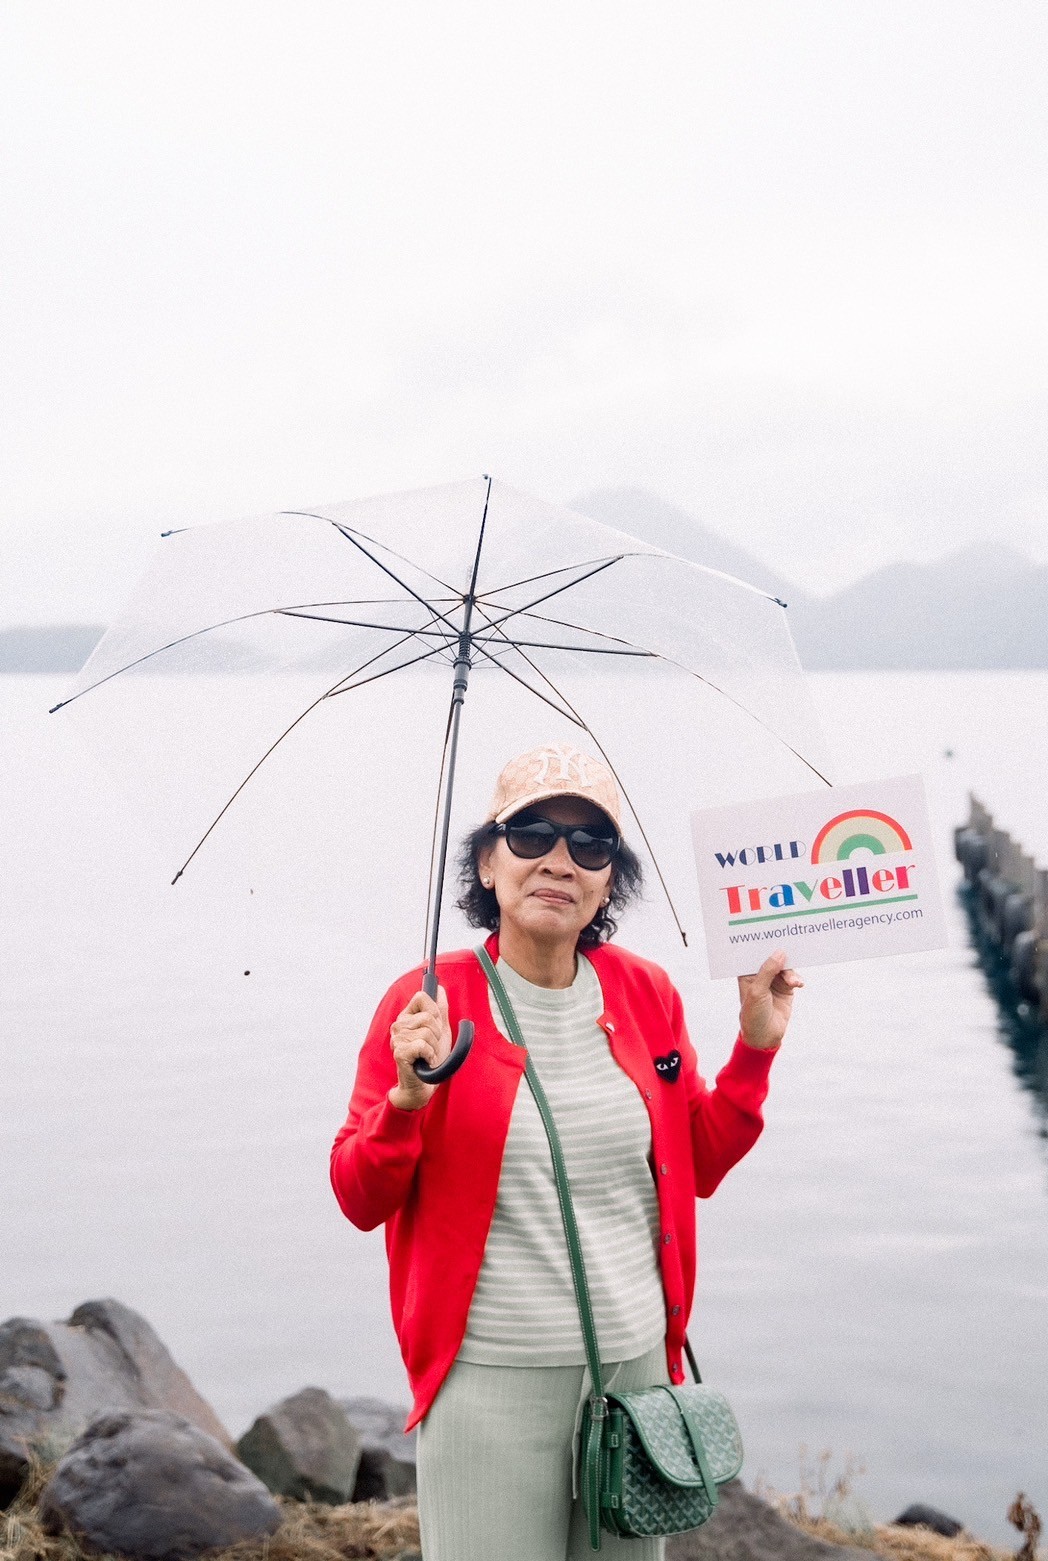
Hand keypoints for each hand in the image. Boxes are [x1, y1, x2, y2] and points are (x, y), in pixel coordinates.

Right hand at [388, 986, 452, 1110]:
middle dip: (437, 1033)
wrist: (425, 1083)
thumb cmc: (431, 1056)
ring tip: (428, 1055)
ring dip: (434, 1046)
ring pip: (427, 1032)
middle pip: (428, 1016)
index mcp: (407, 1017)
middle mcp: (399, 1025)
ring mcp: (397, 1039)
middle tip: (431, 1045)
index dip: (434, 1011)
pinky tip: (425, 1061)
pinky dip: (430, 1055)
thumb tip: (439, 988)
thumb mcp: (440, 1030)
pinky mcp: (399, 1052)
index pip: (421, 997)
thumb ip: (440, 1009)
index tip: (435, 1026)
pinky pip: (423, 1045)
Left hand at [737, 950, 802, 1050]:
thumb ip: (768, 971)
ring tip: (792, 981)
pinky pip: (793, 977)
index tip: (771, 931)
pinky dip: (796, 979)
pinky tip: (798, 984)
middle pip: (771, 957)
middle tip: (790, 944)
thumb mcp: (757, 992)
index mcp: (746, 972)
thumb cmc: (753, 1014)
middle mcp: (759, 974)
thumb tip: (780, 953)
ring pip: (784, 966)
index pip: (753, 953)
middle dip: (780, 953)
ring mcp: (773, 980)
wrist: (765, 1037)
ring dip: (789, 972)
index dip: (762, 943)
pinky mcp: (786, 988)